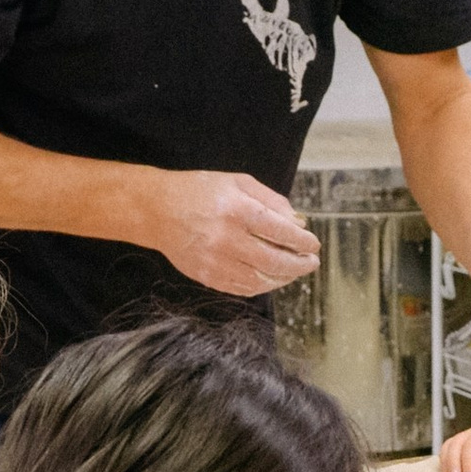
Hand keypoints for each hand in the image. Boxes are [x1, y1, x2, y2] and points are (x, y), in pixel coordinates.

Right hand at [128, 167, 320, 297]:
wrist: (157, 210)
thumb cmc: (200, 192)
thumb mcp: (238, 182)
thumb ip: (271, 201)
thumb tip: (298, 223)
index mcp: (236, 210)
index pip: (280, 231)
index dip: (303, 241)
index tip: (313, 244)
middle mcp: (226, 238)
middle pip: (274, 261)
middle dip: (299, 264)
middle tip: (311, 262)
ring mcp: (215, 261)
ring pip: (261, 281)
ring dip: (284, 279)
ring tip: (294, 271)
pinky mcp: (206, 277)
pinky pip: (242, 289)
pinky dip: (262, 286)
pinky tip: (272, 278)